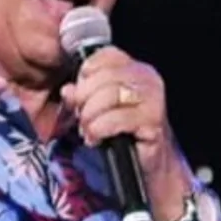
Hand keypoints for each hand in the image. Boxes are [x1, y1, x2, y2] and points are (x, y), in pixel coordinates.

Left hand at [58, 47, 182, 200]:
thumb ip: (82, 95)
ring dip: (90, 116)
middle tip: (81, 117)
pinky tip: (95, 139)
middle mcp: (148, 79)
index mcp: (136, 69)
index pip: (105, 55)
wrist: (148, 165)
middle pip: (103, 76)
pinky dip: (99, 130)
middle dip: (84, 99)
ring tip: (87, 130)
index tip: (80, 95)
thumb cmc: (124, 133)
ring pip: (108, 96)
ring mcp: (153, 99)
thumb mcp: (98, 109)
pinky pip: (115, 119)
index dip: (86, 74)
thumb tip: (68, 90)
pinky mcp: (152, 121)